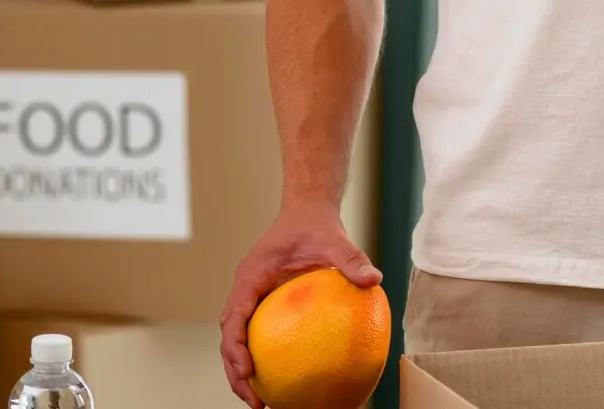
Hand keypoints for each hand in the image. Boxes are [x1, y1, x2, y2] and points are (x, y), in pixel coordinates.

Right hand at [220, 201, 381, 408]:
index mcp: (251, 277)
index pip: (234, 316)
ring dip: (245, 374)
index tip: (247, 371)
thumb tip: (374, 279)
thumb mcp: (335, 240)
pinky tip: (289, 382)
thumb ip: (351, 259)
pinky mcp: (264, 307)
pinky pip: (260, 338)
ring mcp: (252, 300)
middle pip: (229, 338)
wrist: (306, 214)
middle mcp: (245, 291)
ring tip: (265, 404)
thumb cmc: (315, 227)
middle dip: (236, 373)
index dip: (235, 347)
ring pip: (239, 343)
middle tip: (255, 402)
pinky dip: (267, 361)